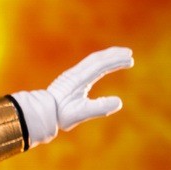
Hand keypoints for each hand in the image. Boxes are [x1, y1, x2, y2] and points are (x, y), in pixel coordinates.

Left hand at [14, 46, 131, 144]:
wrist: (40, 114)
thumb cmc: (59, 115)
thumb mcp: (80, 114)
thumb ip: (99, 108)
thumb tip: (119, 102)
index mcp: (79, 79)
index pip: (100, 65)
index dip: (116, 61)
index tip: (130, 60)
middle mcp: (75, 74)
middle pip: (97, 58)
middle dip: (114, 55)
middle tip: (130, 54)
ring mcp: (71, 76)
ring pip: (92, 61)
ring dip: (107, 57)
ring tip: (120, 57)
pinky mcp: (69, 80)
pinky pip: (87, 66)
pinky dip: (98, 63)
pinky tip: (103, 66)